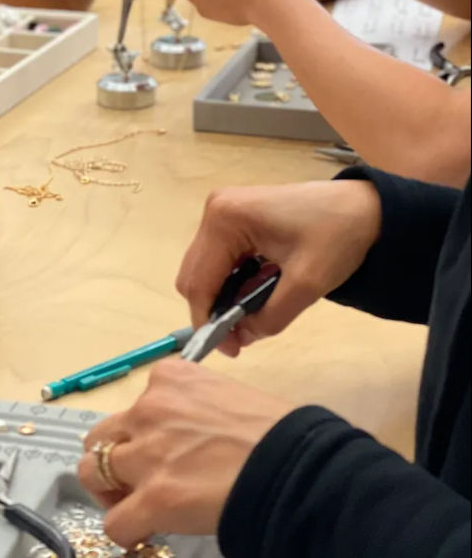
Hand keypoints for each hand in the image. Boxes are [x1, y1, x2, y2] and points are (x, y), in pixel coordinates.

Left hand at [78, 359, 293, 543]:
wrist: (294, 465)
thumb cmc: (275, 432)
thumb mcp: (224, 395)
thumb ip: (191, 406)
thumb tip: (185, 434)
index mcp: (168, 379)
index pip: (132, 406)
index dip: (139, 435)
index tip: (158, 452)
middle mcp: (149, 409)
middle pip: (101, 437)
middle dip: (113, 460)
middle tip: (135, 481)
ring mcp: (147, 453)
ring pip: (92, 473)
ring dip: (109, 493)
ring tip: (132, 506)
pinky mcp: (154, 498)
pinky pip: (115, 523)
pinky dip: (126, 532)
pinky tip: (145, 533)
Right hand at [177, 180, 381, 357]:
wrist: (363, 207)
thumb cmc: (336, 237)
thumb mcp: (306, 285)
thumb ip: (269, 317)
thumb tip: (240, 338)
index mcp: (225, 219)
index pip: (199, 281)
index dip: (208, 321)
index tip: (230, 351)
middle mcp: (214, 210)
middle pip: (195, 274)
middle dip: (214, 310)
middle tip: (242, 338)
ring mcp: (222, 211)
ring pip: (205, 268)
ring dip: (223, 297)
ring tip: (253, 316)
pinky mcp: (233, 217)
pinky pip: (219, 258)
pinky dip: (232, 281)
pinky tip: (256, 291)